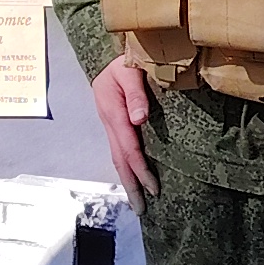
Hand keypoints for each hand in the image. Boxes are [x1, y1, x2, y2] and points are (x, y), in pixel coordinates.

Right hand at [93, 52, 158, 199]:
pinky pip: (119, 150)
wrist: (109, 54)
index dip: (141, 170)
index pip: (129, 148)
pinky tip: (133, 178)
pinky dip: (126, 168)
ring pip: (117, 158)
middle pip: (119, 160)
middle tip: (141, 210)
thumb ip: (136, 93)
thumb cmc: (125, 60)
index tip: (154, 188)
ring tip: (137, 202)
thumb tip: (139, 119)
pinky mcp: (114, 124)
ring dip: (127, 181)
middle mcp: (109, 122)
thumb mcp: (130, 70)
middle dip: (131, 186)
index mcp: (113, 112)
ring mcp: (109, 124)